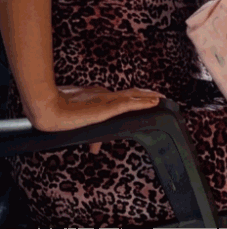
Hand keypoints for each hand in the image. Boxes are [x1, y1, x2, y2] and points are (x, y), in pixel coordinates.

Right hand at [36, 86, 163, 151]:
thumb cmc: (55, 115)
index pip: (117, 99)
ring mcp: (106, 99)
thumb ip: (88, 136)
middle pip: (130, 94)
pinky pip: (130, 103)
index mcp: (95, 96)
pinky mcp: (107, 106)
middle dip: (145, 95)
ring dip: (149, 96)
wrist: (46, 110)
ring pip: (134, 95)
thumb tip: (95, 149)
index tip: (143, 103)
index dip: (131, 101)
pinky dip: (144, 102)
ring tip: (162, 98)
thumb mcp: (75, 126)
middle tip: (158, 98)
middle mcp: (103, 95)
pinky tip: (155, 102)